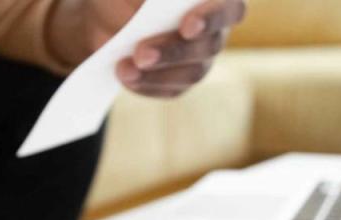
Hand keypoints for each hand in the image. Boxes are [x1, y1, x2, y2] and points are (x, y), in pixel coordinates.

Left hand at [51, 0, 245, 97]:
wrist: (111, 15)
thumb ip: (144, 0)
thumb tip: (145, 9)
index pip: (229, 9)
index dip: (212, 18)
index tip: (187, 26)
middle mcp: (214, 29)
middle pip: (208, 46)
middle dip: (173, 51)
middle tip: (141, 54)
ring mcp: (200, 58)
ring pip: (192, 73)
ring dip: (157, 73)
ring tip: (125, 69)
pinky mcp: (181, 80)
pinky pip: (171, 89)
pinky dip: (147, 84)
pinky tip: (125, 76)